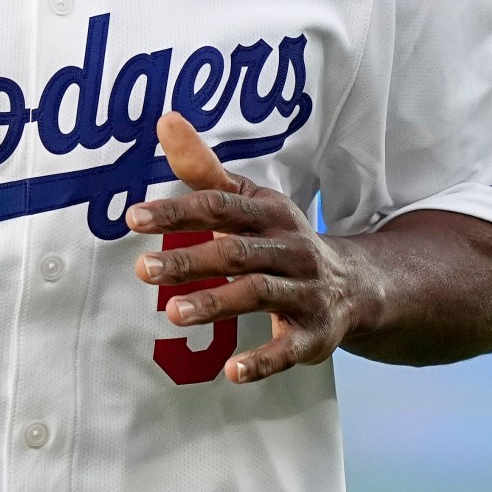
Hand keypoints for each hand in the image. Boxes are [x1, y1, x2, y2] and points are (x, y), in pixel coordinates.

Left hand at [126, 112, 381, 383]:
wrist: (357, 286)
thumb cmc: (282, 240)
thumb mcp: (251, 202)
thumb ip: (204, 170)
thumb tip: (165, 120)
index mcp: (270, 214)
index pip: (220, 206)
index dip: (178, 211)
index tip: (134, 217)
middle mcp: (290, 249)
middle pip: (237, 252)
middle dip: (191, 259)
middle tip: (143, 269)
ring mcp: (305, 292)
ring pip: (260, 294)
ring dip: (217, 303)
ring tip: (173, 313)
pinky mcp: (314, 334)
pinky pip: (289, 348)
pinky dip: (264, 361)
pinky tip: (233, 371)